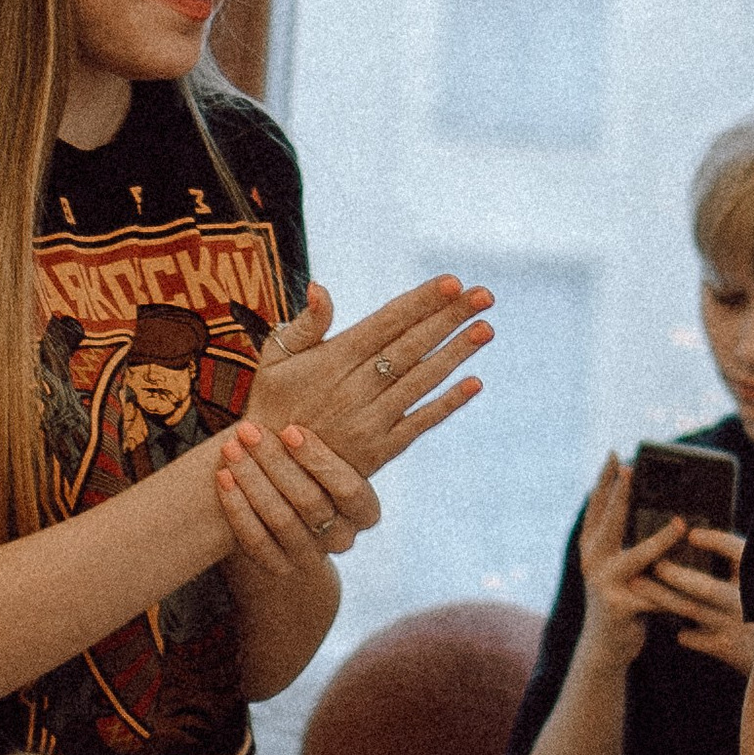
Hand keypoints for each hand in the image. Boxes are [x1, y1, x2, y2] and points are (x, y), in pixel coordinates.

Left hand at [215, 417, 374, 569]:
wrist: (279, 511)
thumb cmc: (301, 460)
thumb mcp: (320, 441)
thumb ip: (327, 411)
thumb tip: (325, 355)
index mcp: (364, 507)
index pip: (350, 489)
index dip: (320, 461)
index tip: (289, 430)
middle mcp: (343, 536)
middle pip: (311, 503)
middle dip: (275, 463)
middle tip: (247, 431)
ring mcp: (312, 556)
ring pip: (282, 522)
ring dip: (252, 482)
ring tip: (230, 449)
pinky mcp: (280, 566)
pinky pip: (257, 543)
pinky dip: (238, 509)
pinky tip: (223, 478)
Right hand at [248, 276, 492, 484]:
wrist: (267, 472)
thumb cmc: (272, 402)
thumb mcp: (275, 359)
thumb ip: (304, 325)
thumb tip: (321, 287)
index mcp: (333, 360)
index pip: (387, 322)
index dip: (421, 302)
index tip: (452, 282)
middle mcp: (355, 388)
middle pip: (411, 346)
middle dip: (450, 318)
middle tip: (484, 294)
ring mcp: (370, 421)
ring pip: (421, 381)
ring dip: (456, 354)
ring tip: (486, 328)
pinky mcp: (380, 451)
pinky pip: (420, 423)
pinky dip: (448, 404)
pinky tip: (475, 384)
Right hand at [572, 454, 698, 672]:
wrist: (605, 647)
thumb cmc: (622, 600)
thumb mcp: (619, 569)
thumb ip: (629, 544)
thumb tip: (666, 514)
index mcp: (592, 548)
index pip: (596, 507)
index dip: (604, 480)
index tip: (614, 454)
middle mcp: (593, 562)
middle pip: (608, 522)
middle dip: (620, 495)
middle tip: (632, 470)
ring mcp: (603, 584)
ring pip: (635, 557)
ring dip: (659, 541)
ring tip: (679, 525)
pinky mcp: (619, 607)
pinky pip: (655, 595)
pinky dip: (676, 592)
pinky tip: (693, 588)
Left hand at [646, 522, 753, 676]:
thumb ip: (736, 561)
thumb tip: (696, 537)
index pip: (738, 554)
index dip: (716, 542)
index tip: (691, 534)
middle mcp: (747, 603)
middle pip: (706, 588)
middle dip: (676, 575)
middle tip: (653, 562)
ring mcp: (735, 628)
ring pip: (692, 610)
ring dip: (662, 596)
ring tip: (638, 583)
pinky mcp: (728, 649)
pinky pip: (694, 636)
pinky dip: (680, 627)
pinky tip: (668, 620)